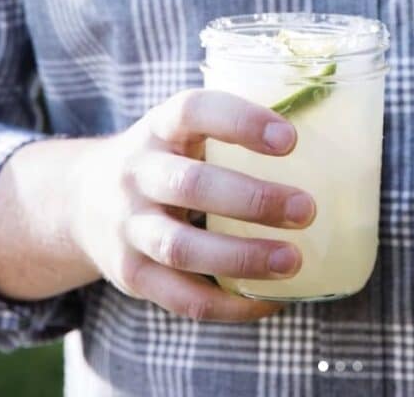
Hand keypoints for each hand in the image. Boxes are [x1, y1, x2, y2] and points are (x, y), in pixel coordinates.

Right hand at [68, 89, 315, 322]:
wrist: (82, 200)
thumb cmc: (165, 156)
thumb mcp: (183, 129)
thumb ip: (234, 127)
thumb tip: (331, 127)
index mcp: (159, 127)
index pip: (194, 111)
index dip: (241, 122)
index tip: (291, 139)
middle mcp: (138, 173)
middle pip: (191, 185)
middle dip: (252, 199)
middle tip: (307, 208)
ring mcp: (129, 226)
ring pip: (182, 248)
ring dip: (241, 257)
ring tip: (293, 260)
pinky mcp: (130, 275)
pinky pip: (181, 297)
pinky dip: (228, 304)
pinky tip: (269, 299)